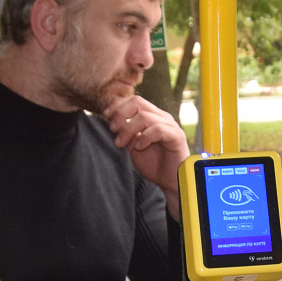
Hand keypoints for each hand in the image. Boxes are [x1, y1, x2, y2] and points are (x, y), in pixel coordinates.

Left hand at [102, 89, 189, 217]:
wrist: (170, 180)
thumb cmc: (153, 163)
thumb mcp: (132, 145)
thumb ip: (125, 132)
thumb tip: (111, 121)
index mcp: (152, 116)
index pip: (133, 100)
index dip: (117, 106)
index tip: (105, 116)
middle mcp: (161, 117)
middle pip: (137, 102)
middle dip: (120, 114)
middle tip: (113, 130)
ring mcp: (170, 125)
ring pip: (144, 116)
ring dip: (128, 129)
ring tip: (121, 143)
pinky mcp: (176, 136)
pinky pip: (158, 129)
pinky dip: (144, 137)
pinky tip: (139, 147)